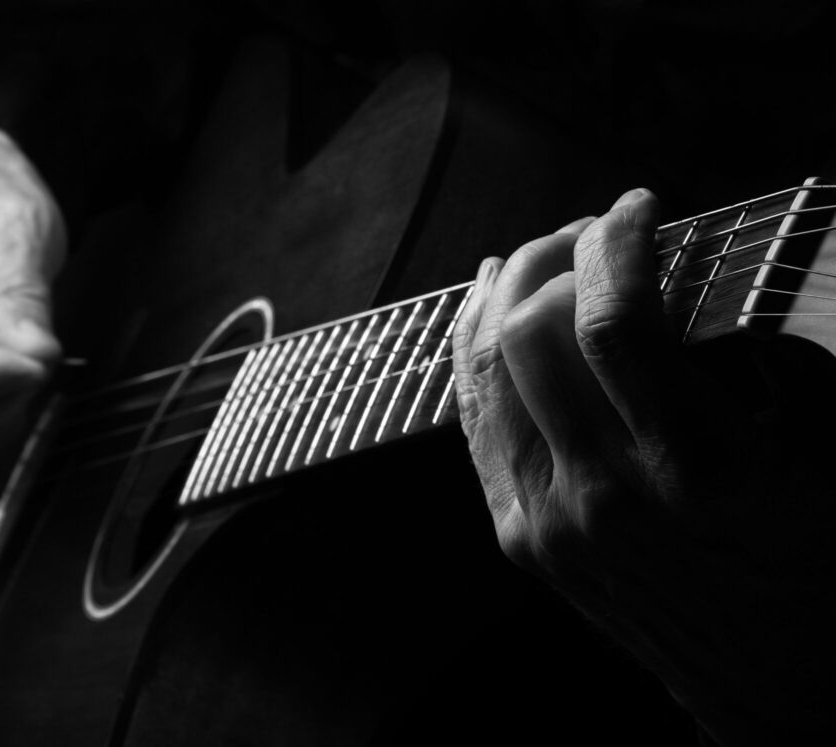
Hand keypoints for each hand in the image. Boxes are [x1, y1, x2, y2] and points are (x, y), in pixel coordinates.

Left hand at [450, 188, 835, 744]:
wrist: (777, 675)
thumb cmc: (816, 546)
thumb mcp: (822, 441)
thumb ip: (762, 352)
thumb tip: (680, 267)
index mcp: (699, 470)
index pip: (617, 321)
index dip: (618, 241)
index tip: (638, 204)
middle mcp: (609, 497)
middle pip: (535, 334)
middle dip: (556, 256)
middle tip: (591, 228)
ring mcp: (553, 522)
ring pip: (490, 372)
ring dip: (504, 296)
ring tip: (535, 253)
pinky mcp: (522, 539)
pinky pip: (479, 423)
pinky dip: (476, 354)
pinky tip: (486, 311)